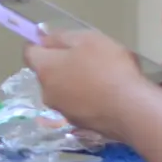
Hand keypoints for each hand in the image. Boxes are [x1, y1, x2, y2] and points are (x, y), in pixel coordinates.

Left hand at [25, 31, 148, 138]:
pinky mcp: (78, 123)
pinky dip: (85, 98)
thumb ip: (61, 37)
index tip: (57, 40)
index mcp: (45, 69)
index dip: (40, 44)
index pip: (30, 53)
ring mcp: (62, 111)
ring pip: (62, 90)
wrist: (131, 110)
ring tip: (101, 77)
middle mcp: (47, 92)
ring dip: (73, 82)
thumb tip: (42, 38)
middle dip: (60, 64)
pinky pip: (77, 104)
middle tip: (86, 57)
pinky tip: (106, 95)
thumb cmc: (108, 68)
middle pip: (47, 72)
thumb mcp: (87, 39)